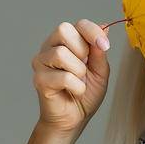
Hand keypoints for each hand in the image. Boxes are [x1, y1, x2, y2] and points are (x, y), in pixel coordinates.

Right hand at [32, 20, 110, 134]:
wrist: (74, 119)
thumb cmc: (85, 94)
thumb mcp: (100, 70)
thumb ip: (99, 50)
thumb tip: (105, 26)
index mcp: (65, 41)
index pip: (77, 24)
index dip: (92, 31)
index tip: (104, 45)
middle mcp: (50, 47)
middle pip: (63, 30)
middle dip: (81, 49)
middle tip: (85, 67)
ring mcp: (41, 63)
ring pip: (60, 53)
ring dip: (79, 71)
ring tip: (79, 81)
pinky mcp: (39, 80)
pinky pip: (63, 77)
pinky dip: (76, 87)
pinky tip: (74, 92)